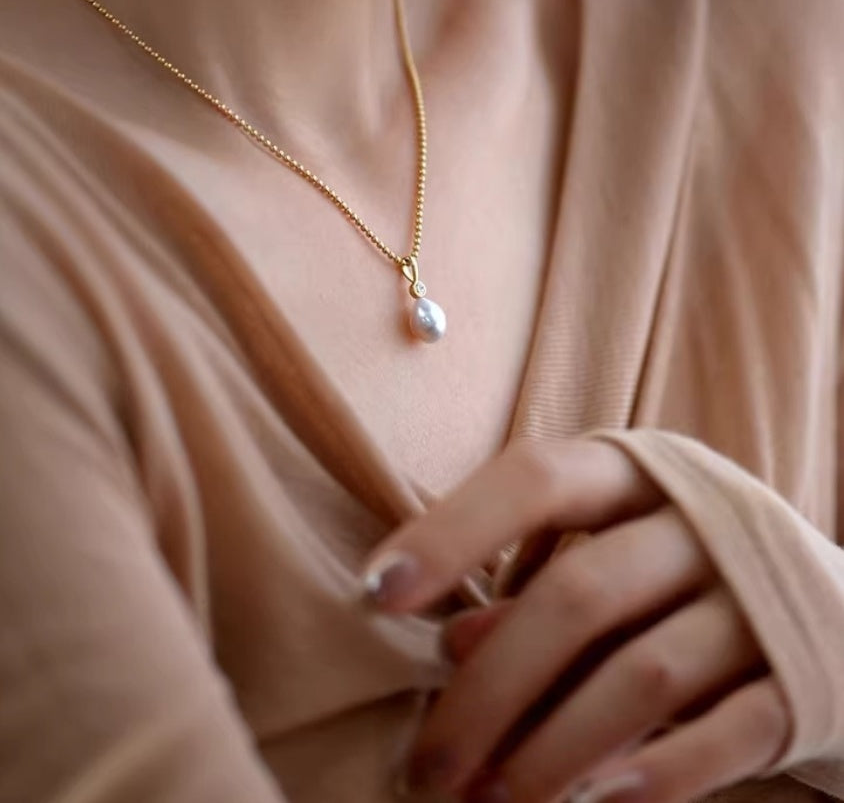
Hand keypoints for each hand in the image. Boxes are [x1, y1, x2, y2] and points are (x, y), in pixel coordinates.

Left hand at [362, 439, 790, 802]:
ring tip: (491, 802)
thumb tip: (453, 647)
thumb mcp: (600, 553)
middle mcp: (697, 517)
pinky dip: (652, 776)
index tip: (375, 594)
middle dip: (491, 690)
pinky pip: (723, 732)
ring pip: (639, 674)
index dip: (452, 530)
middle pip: (576, 595)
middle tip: (427, 769)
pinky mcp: (801, 674)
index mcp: (631, 470)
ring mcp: (755, 593)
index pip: (533, 478)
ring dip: (554, 749)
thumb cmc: (671, 571)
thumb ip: (530, 589)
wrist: (821, 601)